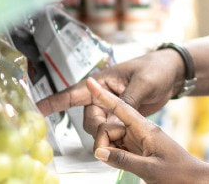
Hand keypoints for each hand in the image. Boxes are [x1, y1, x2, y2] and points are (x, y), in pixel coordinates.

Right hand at [35, 49, 182, 135]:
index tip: (35, 110)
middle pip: (89, 120)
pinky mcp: (120, 116)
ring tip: (128, 133)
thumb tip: (113, 123)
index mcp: (102, 81)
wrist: (173, 73)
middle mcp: (102, 95)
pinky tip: (126, 140)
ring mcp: (110, 107)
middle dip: (99, 130)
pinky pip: (111, 131)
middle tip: (115, 134)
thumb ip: (126, 103)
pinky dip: (116, 137)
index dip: (52, 103)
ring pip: (99, 128)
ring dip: (110, 135)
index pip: (72, 93)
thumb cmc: (156, 69)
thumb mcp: (142, 84)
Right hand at [85, 77, 207, 182]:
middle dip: (104, 142)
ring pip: (112, 139)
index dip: (102, 95)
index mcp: (145, 127)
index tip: (90, 81)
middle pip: (108, 128)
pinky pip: (120, 147)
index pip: (119, 107)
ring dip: (111, 151)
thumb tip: (101, 153)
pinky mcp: (140, 146)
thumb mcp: (152, 167)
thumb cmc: (182, 170)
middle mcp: (139, 129)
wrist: (197, 179)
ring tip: (128, 164)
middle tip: (110, 159)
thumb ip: (124, 159)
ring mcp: (139, 137)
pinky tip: (127, 164)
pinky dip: (117, 155)